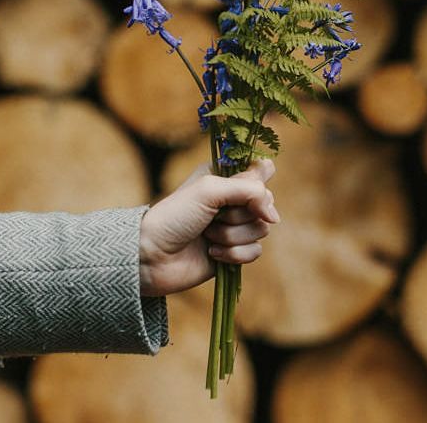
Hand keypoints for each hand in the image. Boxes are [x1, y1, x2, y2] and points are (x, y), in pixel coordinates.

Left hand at [139, 159, 278, 295]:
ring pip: (261, 230)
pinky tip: (211, 253)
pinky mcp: (233, 252)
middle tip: (215, 217)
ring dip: (232, 235)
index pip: (263, 170)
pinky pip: (255, 252)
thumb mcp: (210, 190)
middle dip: (241, 214)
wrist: (152, 256)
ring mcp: (233, 227)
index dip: (258, 183)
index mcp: (225, 176)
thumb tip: (275, 217)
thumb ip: (249, 191)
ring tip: (208, 236)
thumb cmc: (174, 216)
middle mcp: (232, 200)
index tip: (244, 191)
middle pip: (267, 203)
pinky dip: (233, 254)